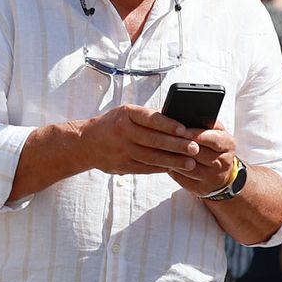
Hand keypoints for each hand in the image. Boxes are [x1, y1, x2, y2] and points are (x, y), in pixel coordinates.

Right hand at [81, 104, 199, 175]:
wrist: (86, 143)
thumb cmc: (114, 124)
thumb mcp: (126, 113)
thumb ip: (148, 117)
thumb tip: (178, 123)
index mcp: (126, 114)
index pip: (150, 118)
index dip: (168, 124)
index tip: (184, 129)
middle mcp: (123, 131)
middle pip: (154, 140)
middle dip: (176, 145)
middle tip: (195, 148)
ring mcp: (122, 150)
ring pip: (151, 157)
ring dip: (173, 160)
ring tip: (190, 163)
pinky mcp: (122, 165)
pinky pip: (146, 168)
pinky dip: (161, 168)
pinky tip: (174, 168)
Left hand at [167, 123, 239, 196]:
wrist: (223, 174)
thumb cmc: (215, 147)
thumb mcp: (217, 132)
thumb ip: (206, 123)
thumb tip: (187, 116)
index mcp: (228, 145)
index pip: (211, 139)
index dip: (195, 134)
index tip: (180, 129)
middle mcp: (222, 163)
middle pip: (197, 153)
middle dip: (180, 145)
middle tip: (164, 137)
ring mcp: (211, 178)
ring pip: (187, 166)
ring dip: (172, 157)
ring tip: (161, 148)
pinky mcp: (199, 188)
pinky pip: (181, 178)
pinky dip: (171, 169)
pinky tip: (164, 161)